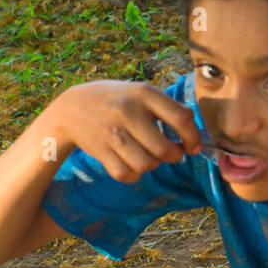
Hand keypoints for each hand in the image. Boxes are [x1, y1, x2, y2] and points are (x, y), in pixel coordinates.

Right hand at [52, 80, 201, 181]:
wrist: (73, 107)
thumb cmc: (117, 101)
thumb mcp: (141, 93)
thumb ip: (168, 108)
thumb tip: (194, 135)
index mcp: (144, 94)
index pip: (181, 118)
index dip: (193, 137)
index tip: (193, 147)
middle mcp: (128, 112)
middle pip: (165, 149)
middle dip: (174, 156)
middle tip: (172, 153)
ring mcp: (113, 133)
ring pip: (147, 164)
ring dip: (153, 165)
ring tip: (148, 155)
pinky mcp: (100, 150)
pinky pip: (127, 174)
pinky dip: (134, 174)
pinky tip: (132, 164)